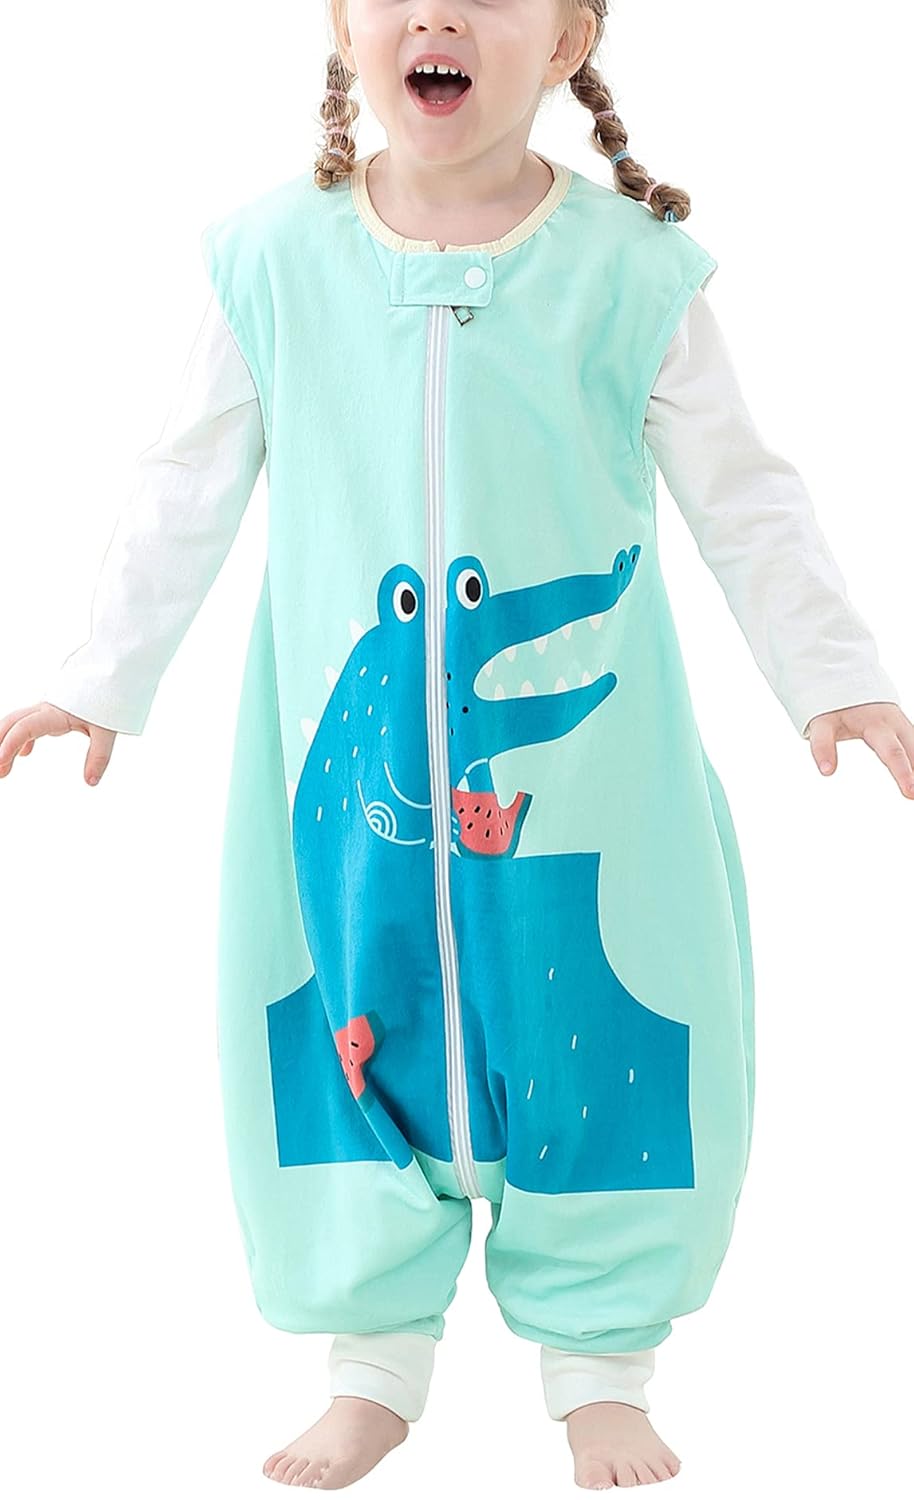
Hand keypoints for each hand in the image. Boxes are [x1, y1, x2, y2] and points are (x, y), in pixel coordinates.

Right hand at [0, 702, 116, 786]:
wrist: (111, 676)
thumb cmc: (108, 699)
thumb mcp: (106, 730)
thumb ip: (99, 756)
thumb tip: (91, 782)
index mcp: (55, 713)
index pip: (25, 728)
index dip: (10, 745)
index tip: (1, 763)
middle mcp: (45, 709)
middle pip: (11, 724)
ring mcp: (45, 710)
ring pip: (16, 724)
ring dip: (4, 742)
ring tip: (3, 770)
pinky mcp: (50, 712)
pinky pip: (28, 725)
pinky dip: (21, 739)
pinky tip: (23, 756)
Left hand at [807, 701, 913, 797]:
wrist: (843, 676)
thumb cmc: (834, 703)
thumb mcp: (822, 723)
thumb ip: (822, 746)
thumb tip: (827, 772)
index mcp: (877, 724)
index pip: (893, 752)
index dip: (903, 773)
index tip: (909, 793)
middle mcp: (895, 724)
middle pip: (913, 751)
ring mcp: (902, 725)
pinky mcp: (903, 727)